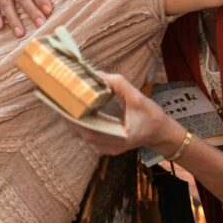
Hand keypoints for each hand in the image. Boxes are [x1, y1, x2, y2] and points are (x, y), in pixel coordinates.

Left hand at [66, 72, 185, 156]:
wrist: (161, 133)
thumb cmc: (152, 116)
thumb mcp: (138, 98)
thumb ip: (119, 85)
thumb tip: (97, 74)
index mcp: (119, 138)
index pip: (89, 132)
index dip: (74, 120)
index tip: (64, 106)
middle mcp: (111, 147)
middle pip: (82, 134)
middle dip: (70, 117)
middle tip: (61, 101)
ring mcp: (108, 148)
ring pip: (84, 136)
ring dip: (75, 120)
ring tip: (66, 103)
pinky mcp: (107, 146)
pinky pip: (90, 136)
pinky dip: (82, 124)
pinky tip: (79, 111)